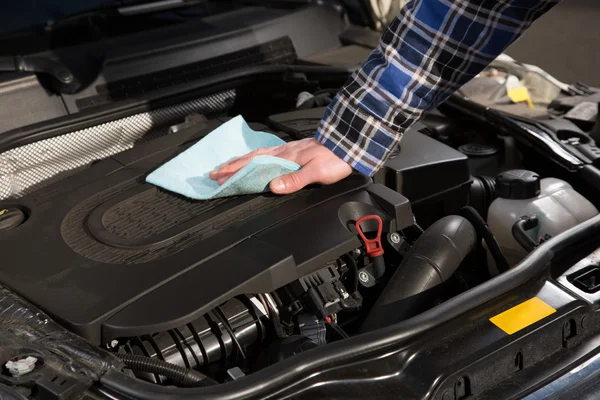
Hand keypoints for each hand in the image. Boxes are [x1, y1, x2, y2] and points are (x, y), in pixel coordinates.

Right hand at [209, 138, 351, 193]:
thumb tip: (273, 187)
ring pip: (257, 154)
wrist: (348, 144)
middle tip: (213, 173)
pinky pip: (267, 152)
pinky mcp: (293, 150)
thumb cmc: (335, 159)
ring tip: (226, 165)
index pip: (254, 166)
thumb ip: (294, 180)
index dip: (235, 172)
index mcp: (285, 158)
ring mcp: (287, 150)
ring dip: (240, 161)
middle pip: (251, 159)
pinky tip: (253, 158)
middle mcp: (283, 152)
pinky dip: (254, 156)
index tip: (219, 177)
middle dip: (231, 166)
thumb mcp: (316, 173)